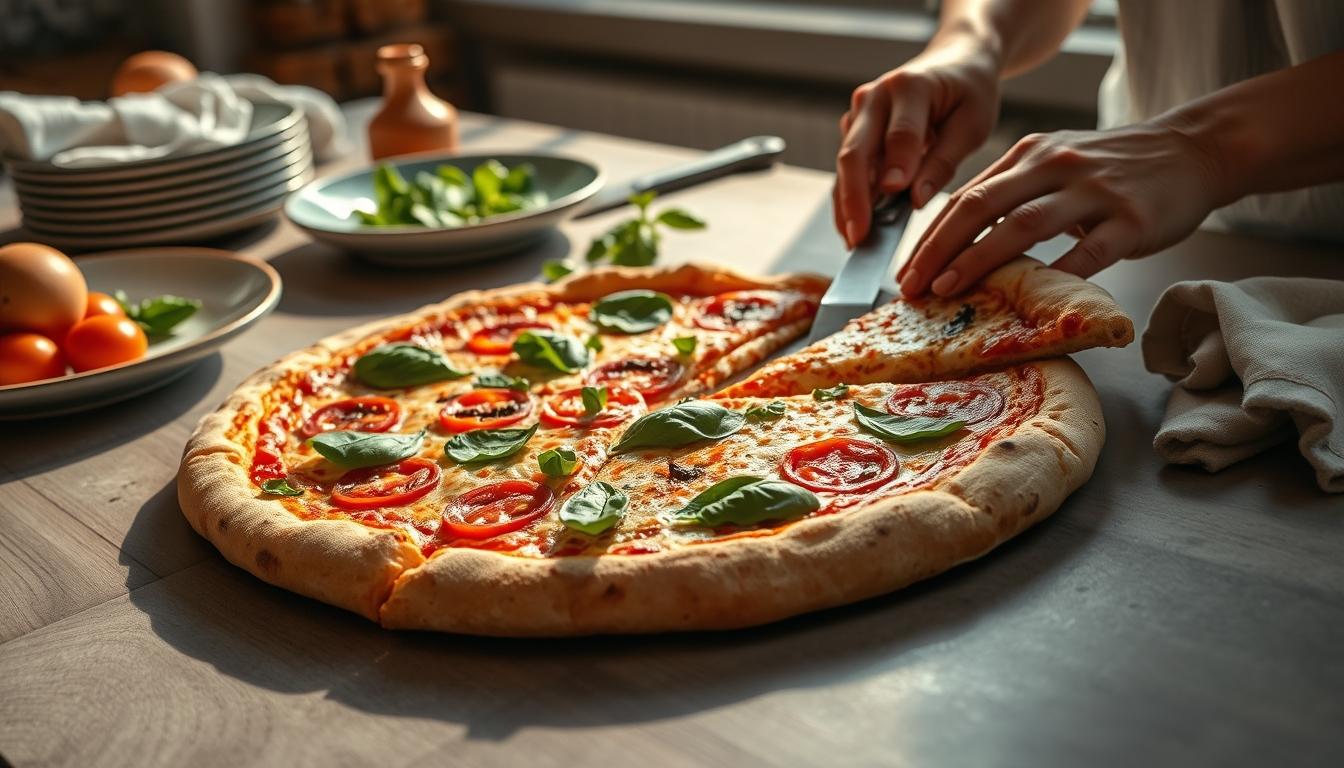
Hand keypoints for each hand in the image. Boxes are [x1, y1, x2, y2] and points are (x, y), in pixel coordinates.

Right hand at [834, 38, 1000, 247]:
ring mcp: (858, 113)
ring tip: (854, 242)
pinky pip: (847, 169)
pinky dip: (850, 198)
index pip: (900, 134)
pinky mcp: (853, 130)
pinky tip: (854, 227)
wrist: (954, 63)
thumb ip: (944, 160)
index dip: (896, 167)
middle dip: (854, 198)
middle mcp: (875, 97)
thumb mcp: (972, 123)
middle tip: (858, 237)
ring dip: (847, 204)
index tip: (894, 196)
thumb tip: (913, 198)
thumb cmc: (969, 93)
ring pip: (845, 164)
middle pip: (856, 151)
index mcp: (910, 87)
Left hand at [898, 122, 1227, 296]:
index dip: (930, 236)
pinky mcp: (1130, 220)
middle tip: (913, 285)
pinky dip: (1055, 276)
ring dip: (979, 258)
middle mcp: (1054, 166)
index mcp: (1030, 154)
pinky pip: (1087, 252)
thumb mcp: (1055, 163)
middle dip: (939, 248)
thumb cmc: (1114, 167)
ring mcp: (1093, 192)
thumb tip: (956, 237)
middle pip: (981, 206)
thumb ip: (1011, 192)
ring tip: (949, 287)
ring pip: (1023, 225)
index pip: (966, 196)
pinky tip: (1029, 301)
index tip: (906, 271)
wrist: (1193, 149)